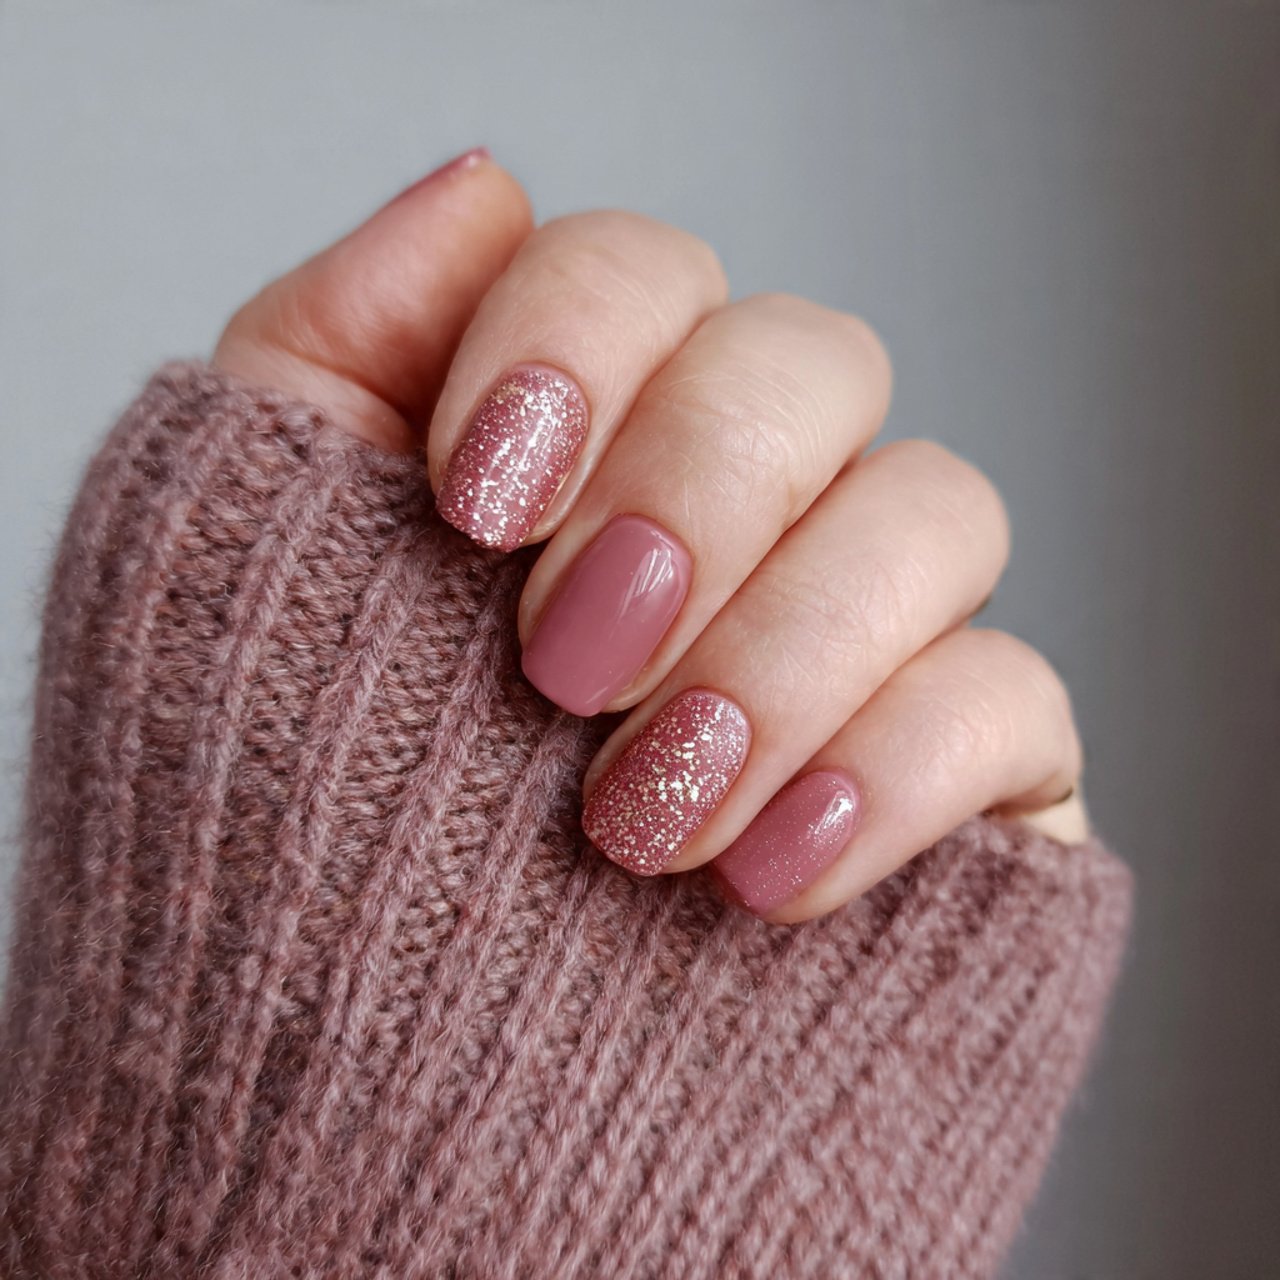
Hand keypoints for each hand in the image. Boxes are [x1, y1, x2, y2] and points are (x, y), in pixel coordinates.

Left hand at [215, 148, 1086, 921]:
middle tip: (565, 667)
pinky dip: (899, 769)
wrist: (375, 1109)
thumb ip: (340, 347)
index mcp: (583, 442)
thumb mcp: (248, 561)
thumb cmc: (295, 831)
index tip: (475, 503)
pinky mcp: (957, 776)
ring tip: (645, 816)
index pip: (644, 275)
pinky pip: (1016, 698)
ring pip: (939, 511)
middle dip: (697, 494)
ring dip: (789, 647)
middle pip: (814, 364)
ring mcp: (855, 640)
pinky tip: (770, 874)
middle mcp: (738, 518)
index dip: (577, 344)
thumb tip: (480, 186)